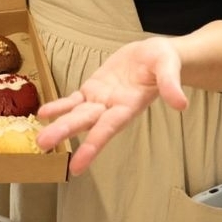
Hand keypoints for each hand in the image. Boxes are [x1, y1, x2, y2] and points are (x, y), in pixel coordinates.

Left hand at [36, 36, 187, 175]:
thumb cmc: (164, 61)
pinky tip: (43, 113)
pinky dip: (60, 106)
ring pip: (77, 114)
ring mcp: (102, 99)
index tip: (77, 167)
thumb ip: (171, 85)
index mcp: (130, 105)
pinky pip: (74, 99)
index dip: (93, 145)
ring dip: (59, 124)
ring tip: (40, 139)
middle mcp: (113, 107)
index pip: (108, 128)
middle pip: (86, 122)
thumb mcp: (169, 67)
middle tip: (42, 145)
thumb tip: (182, 103)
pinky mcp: (94, 88)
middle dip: (65, 132)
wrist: (155, 54)